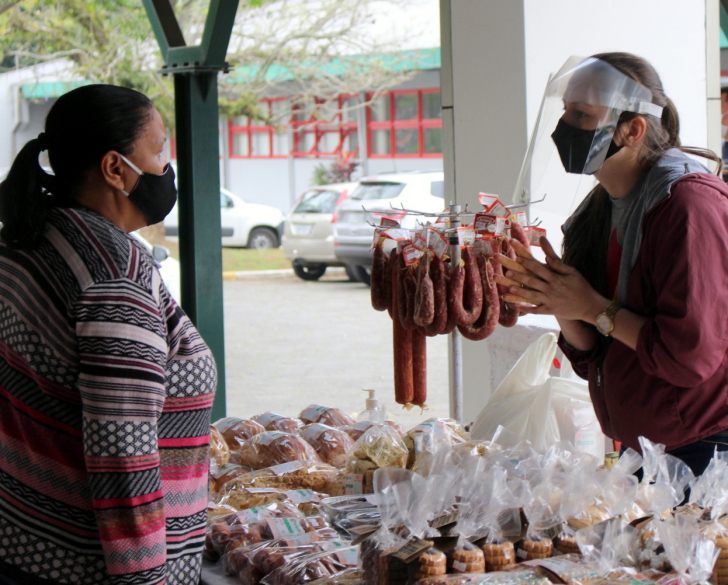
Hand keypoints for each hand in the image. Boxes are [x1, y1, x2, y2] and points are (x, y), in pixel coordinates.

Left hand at [494, 236, 608, 320]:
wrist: (589, 306)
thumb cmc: (582, 287)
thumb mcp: (573, 272)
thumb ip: (559, 265)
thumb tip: (546, 258)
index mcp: (556, 278)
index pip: (539, 269)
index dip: (527, 263)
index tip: (517, 258)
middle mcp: (551, 289)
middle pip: (532, 281)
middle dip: (519, 277)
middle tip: (507, 272)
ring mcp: (550, 301)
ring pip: (532, 296)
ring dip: (520, 292)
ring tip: (508, 289)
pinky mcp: (550, 311)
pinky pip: (536, 310)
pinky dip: (526, 309)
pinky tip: (516, 307)